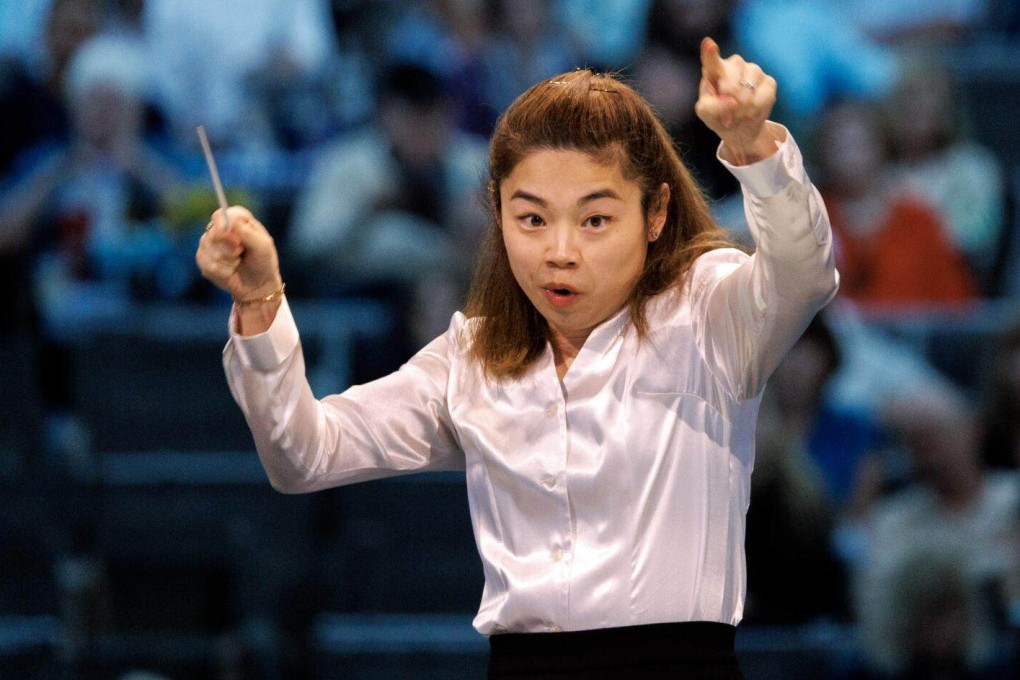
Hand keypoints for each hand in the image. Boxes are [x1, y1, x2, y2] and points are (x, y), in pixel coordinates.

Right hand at [195, 206, 281, 303]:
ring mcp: (209, 243)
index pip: (222, 214)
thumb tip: (231, 222)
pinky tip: (229, 272)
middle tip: (241, 254)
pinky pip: (205, 263)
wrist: (257, 286)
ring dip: (227, 261)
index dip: (223, 225)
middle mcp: (221, 228)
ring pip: (208, 249)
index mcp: (238, 220)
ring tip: (237, 264)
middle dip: (229, 249)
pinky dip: (221, 271)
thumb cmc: (263, 263)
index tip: (235, 239)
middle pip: (214, 233)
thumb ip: (248, 233)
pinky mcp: (202, 258)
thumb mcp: (263, 246)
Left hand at [695, 37, 781, 164]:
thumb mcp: (705, 113)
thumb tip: (733, 102)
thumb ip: (711, 107)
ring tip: (738, 113)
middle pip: (730, 79)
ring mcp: (753, 70)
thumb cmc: (718, 115)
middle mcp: (734, 65)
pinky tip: (751, 112)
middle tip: (727, 113)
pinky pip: (763, 95)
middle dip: (728, 100)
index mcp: (714, 70)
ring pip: (748, 86)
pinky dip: (756, 109)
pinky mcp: (768, 81)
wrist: (739, 127)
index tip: (709, 44)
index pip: (711, 60)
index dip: (710, 53)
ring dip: (742, 107)